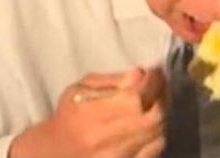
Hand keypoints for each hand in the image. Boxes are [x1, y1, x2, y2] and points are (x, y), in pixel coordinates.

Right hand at [9, 67, 166, 157]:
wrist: (56, 149)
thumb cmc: (68, 114)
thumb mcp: (80, 89)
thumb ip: (110, 80)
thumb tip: (139, 73)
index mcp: (95, 114)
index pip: (137, 96)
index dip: (153, 81)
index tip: (157, 70)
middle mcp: (108, 138)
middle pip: (153, 117)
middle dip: (163, 96)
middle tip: (162, 84)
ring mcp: (119, 156)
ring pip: (157, 135)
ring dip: (163, 115)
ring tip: (158, 101)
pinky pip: (153, 152)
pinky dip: (158, 135)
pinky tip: (153, 123)